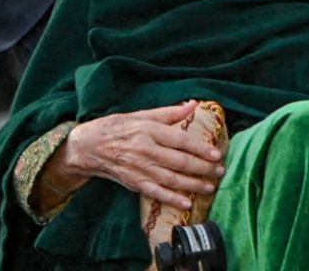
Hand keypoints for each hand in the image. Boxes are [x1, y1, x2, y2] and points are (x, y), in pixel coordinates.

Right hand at [63, 102, 224, 211]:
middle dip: (202, 167)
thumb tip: (193, 105)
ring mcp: (139, 168)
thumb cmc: (117, 127)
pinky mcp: (133, 182)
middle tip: (219, 170)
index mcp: (149, 131)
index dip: (200, 148)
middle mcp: (145, 150)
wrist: (88, 146)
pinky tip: (187, 202)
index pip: (180, 140)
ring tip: (210, 187)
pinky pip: (156, 192)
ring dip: (193, 185)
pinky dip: (172, 199)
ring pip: (171, 179)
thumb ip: (169, 113)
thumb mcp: (141, 115)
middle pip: (179, 161)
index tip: (216, 153)